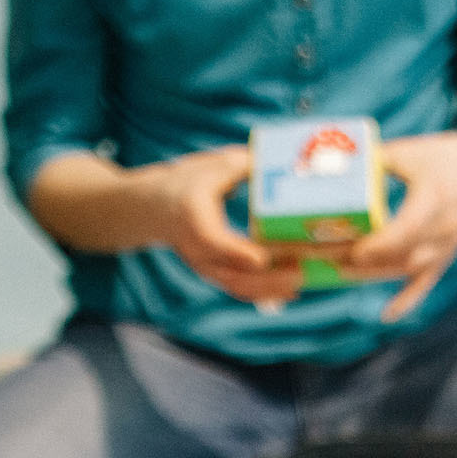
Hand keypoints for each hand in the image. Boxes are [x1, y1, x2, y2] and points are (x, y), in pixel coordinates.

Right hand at [139, 147, 302, 305]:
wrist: (154, 209)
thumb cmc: (186, 183)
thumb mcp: (212, 167)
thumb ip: (245, 166)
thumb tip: (282, 164)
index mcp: (194, 221)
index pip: (215, 243)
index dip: (239, 253)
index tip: (263, 259)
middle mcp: (198, 251)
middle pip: (233, 274)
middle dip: (269, 278)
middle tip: (301, 271)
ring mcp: (205, 267)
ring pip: (239, 288)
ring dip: (272, 289)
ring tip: (302, 280)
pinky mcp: (214, 275)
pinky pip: (240, 290)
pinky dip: (266, 293)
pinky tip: (290, 290)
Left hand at [341, 132, 456, 321]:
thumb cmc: (450, 160)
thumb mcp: (414, 151)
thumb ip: (377, 160)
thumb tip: (340, 167)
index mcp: (434, 199)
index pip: (407, 230)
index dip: (379, 244)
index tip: (353, 248)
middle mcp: (441, 230)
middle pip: (399, 255)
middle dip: (361, 260)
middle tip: (325, 259)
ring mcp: (444, 248)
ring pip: (405, 271)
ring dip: (373, 275)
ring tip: (338, 273)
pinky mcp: (444, 257)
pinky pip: (426, 284)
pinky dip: (408, 301)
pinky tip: (387, 316)